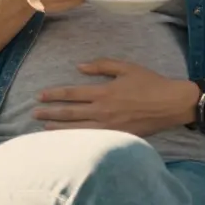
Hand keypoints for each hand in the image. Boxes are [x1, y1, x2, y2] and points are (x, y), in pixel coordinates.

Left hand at [33, 59, 199, 136]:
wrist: (170, 104)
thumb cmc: (150, 83)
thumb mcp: (127, 67)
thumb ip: (102, 66)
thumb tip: (79, 67)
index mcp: (104, 92)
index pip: (72, 93)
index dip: (54, 94)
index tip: (40, 95)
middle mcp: (103, 110)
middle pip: (70, 112)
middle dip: (50, 112)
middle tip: (34, 112)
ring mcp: (109, 126)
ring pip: (76, 128)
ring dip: (58, 127)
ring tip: (43, 126)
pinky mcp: (116, 136)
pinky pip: (90, 139)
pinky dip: (75, 139)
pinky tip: (66, 139)